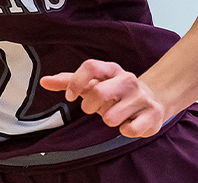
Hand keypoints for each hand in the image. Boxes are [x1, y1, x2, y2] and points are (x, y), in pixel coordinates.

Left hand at [40, 59, 164, 137]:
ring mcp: (142, 97)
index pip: (90, 66)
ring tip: (115, 115)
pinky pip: (130, 130)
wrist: (151, 99)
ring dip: (108, 121)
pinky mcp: (153, 114)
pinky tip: (129, 123)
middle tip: (95, 108)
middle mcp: (128, 79)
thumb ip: (68, 81)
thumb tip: (44, 81)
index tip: (71, 96)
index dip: (76, 82)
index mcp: (111, 69)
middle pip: (99, 92)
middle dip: (91, 107)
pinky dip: (125, 131)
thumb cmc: (113, 92)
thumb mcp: (92, 84)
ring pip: (112, 117)